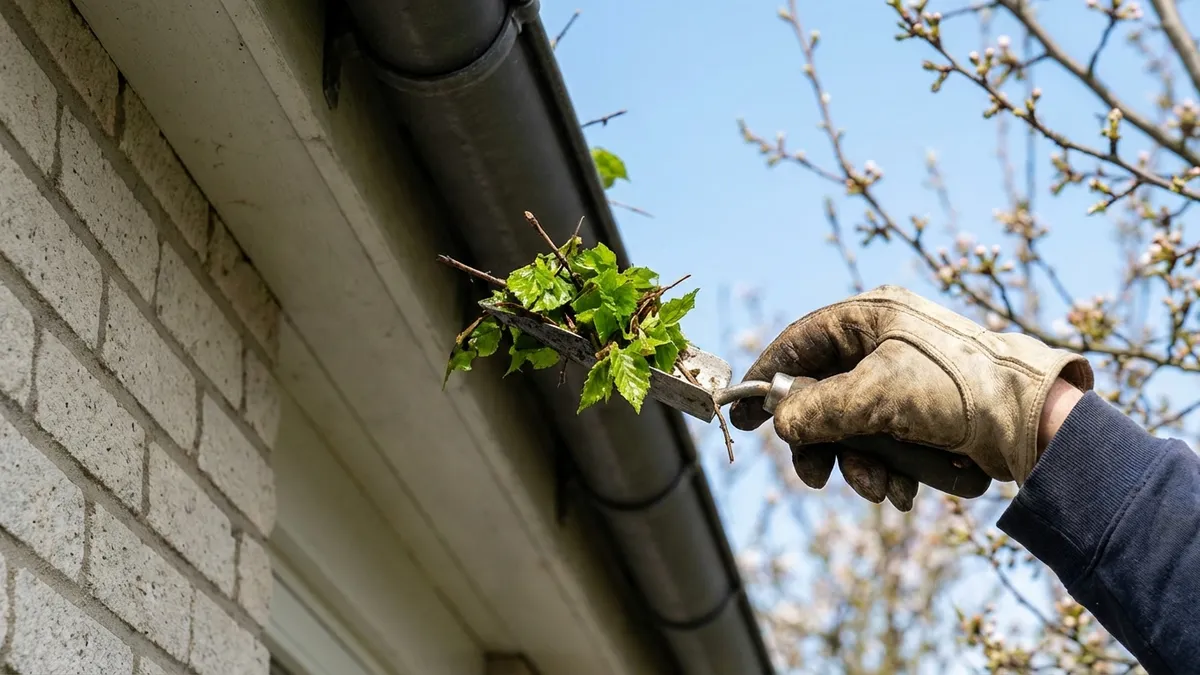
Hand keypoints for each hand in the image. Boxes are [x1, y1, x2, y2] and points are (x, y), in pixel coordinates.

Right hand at [729, 286, 1092, 509]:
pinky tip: (906, 491)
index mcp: (871, 317)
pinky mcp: (927, 411)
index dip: (767, 377)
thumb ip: (819, 409)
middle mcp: (885, 342)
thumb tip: (782, 422)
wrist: (1039, 423)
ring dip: (859, 464)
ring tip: (880, 489)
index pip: (799, 342)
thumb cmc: (959, 392)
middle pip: (822, 393)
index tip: (743, 413)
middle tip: (816, 478)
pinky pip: (886, 441)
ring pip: (853, 426)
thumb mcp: (878, 397)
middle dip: (821, 443)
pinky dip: (889, 469)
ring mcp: (906, 377)